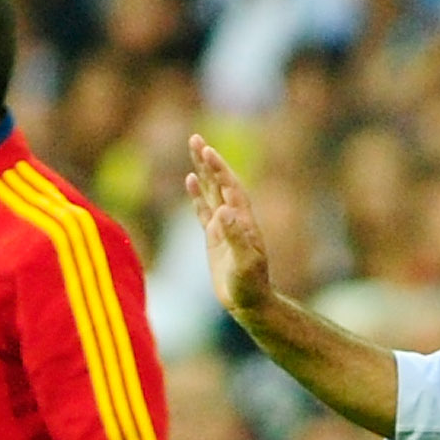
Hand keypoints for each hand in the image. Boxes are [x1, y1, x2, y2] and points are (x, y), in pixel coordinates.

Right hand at [184, 135, 274, 319]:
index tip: (208, 151)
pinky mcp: (214, 236)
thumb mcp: (244, 262)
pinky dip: (196, 194)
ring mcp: (223, 225)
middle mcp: (234, 217)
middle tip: (195, 138)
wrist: (249, 301)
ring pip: (211, 191)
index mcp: (242, 220)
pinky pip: (203, 209)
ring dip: (203, 170)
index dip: (219, 170)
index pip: (229, 187)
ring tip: (194, 148)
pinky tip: (189, 179)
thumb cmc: (250, 285)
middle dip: (208, 161)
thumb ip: (235, 237)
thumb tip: (223, 211)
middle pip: (219, 182)